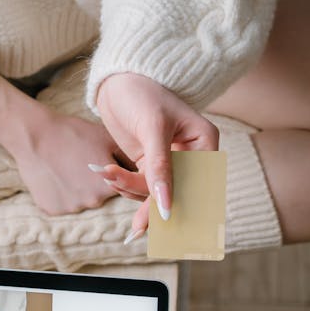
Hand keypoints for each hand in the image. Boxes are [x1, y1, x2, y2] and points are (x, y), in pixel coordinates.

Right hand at [0, 76, 124, 214]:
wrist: (35, 135)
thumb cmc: (73, 132)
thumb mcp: (106, 140)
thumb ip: (128, 159)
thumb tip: (145, 170)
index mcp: (109, 186)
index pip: (120, 187)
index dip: (113, 175)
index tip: (101, 162)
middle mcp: (92, 202)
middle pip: (99, 196)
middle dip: (94, 183)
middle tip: (80, 161)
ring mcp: (70, 208)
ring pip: (79, 200)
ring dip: (76, 188)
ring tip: (65, 166)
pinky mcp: (51, 209)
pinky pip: (61, 203)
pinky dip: (59, 192)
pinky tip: (54, 174)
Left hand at [96, 73, 218, 235]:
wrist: (116, 79)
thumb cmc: (140, 92)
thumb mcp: (151, 128)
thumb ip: (160, 168)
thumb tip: (166, 207)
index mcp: (204, 142)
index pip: (197, 184)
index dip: (182, 206)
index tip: (164, 227)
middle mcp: (192, 154)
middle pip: (178, 193)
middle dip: (152, 206)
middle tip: (135, 231)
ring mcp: (171, 160)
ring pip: (155, 192)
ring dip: (130, 190)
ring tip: (108, 173)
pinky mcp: (150, 163)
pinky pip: (141, 186)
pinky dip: (124, 183)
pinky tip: (105, 171)